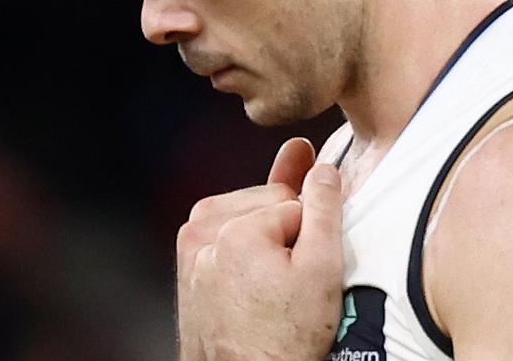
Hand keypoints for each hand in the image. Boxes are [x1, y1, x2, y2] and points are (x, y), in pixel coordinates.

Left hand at [176, 138, 343, 360]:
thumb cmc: (283, 342)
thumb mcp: (322, 270)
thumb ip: (325, 208)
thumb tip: (323, 168)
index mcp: (236, 232)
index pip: (295, 202)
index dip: (310, 235)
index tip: (306, 271)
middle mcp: (203, 236)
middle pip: (268, 203)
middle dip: (286, 232)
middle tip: (290, 280)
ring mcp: (191, 252)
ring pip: (247, 214)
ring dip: (266, 234)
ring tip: (273, 279)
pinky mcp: (187, 266)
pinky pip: (225, 233)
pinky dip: (244, 244)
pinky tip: (257, 273)